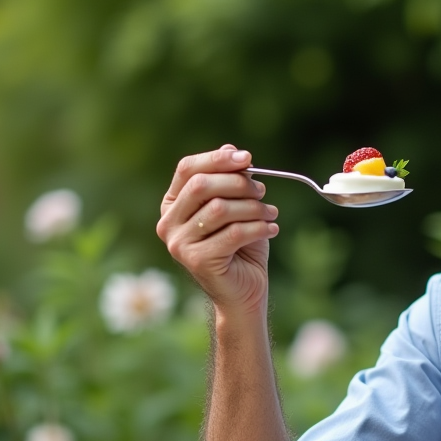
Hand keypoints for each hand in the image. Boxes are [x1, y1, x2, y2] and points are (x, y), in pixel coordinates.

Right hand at [157, 144, 278, 314]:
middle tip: (262, 192)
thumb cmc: (241, 246)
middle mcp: (168, 223)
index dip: (218, 159)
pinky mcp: (196, 261)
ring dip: (253, 207)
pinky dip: (258, 228)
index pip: (188, 169)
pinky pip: (233, 233)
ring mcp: (179, 244)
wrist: (245, 291)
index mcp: (173, 204)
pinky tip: (272, 229)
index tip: (247, 158)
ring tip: (270, 213)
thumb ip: (232, 180)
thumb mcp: (238, 206)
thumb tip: (231, 149)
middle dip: (238, 184)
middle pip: (202, 186)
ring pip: (220, 209)